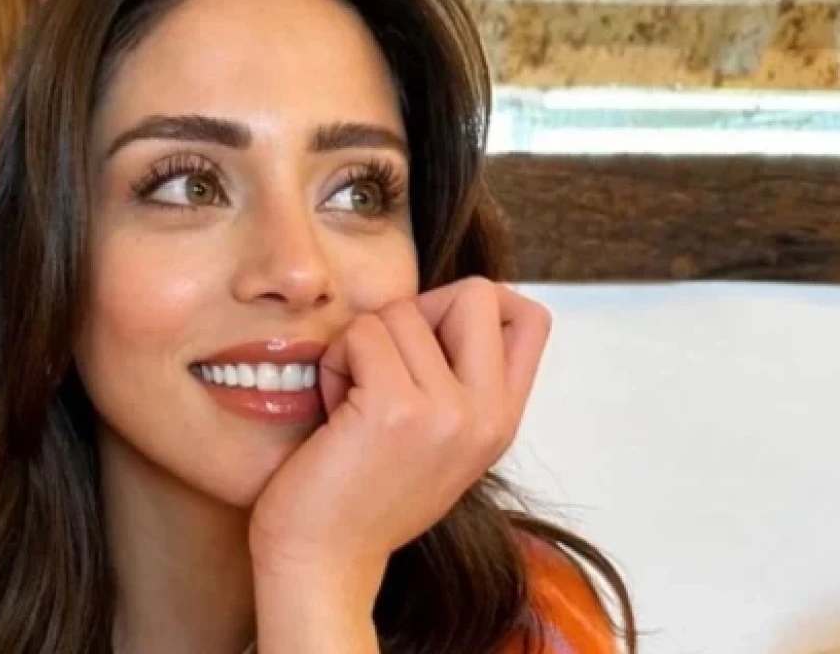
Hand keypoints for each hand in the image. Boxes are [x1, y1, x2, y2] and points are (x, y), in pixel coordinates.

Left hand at [248, 277, 551, 600]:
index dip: (475, 304)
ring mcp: (447, 411)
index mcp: (502, 421)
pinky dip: (335, 359)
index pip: (531, 318)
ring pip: (401, 311)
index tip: (427, 336)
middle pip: (477, 292)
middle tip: (383, 362)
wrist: (323, 561)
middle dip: (416, 310)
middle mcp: (488, 415)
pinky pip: (361, 333)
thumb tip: (444, 304)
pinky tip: (332, 408)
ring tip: (351, 400)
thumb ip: (459, 384)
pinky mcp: (396, 407)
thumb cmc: (362, 496)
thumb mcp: (438, 442)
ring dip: (360, 345)